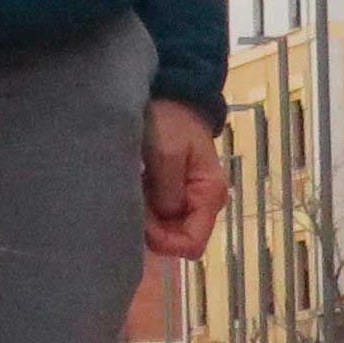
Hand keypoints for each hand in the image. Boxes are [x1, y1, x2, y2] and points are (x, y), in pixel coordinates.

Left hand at [141, 97, 227, 262]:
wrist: (173, 98)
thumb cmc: (171, 122)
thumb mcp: (167, 152)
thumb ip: (168, 190)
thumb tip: (165, 219)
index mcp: (210, 196)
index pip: (192, 244)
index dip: (165, 241)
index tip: (142, 222)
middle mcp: (205, 204)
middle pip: (178, 239)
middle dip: (153, 228)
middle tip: (134, 199)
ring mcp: (190, 200)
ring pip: (167, 229)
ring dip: (147, 218)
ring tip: (134, 189)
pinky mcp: (176, 193)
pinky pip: (160, 216)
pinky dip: (145, 208)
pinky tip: (136, 188)